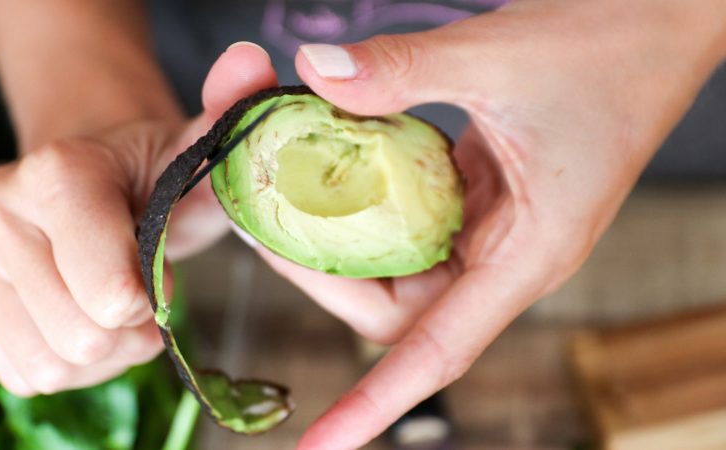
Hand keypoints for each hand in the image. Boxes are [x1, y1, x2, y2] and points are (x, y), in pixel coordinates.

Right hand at [0, 44, 276, 395]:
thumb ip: (230, 113)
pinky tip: (79, 317)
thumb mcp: (198, 153)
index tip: (159, 271)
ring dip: (102, 352)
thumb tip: (251, 62)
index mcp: (57, 174)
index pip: (112, 294)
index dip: (151, 298)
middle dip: (130, 332)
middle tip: (142, 295)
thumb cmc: (151, 175)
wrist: (88, 178)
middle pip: (83, 338)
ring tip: (111, 305)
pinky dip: (68, 363)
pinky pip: (25, 374)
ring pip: (52, 365)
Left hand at [258, 0, 725, 447]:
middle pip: (398, 306)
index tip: (319, 444)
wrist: (661, 20)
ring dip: (343, 235)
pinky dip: (370, 198)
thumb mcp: (497, 58)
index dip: (374, 403)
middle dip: (326, 273)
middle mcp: (507, 253)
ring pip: (400, 262)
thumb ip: (402, 71)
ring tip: (284, 192)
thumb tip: (316, 75)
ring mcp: (494, 224)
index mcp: (528, 253)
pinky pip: (413, 216)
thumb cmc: (612, 48)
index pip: (437, 351)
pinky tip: (337, 163)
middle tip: (266, 224)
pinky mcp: (484, 192)